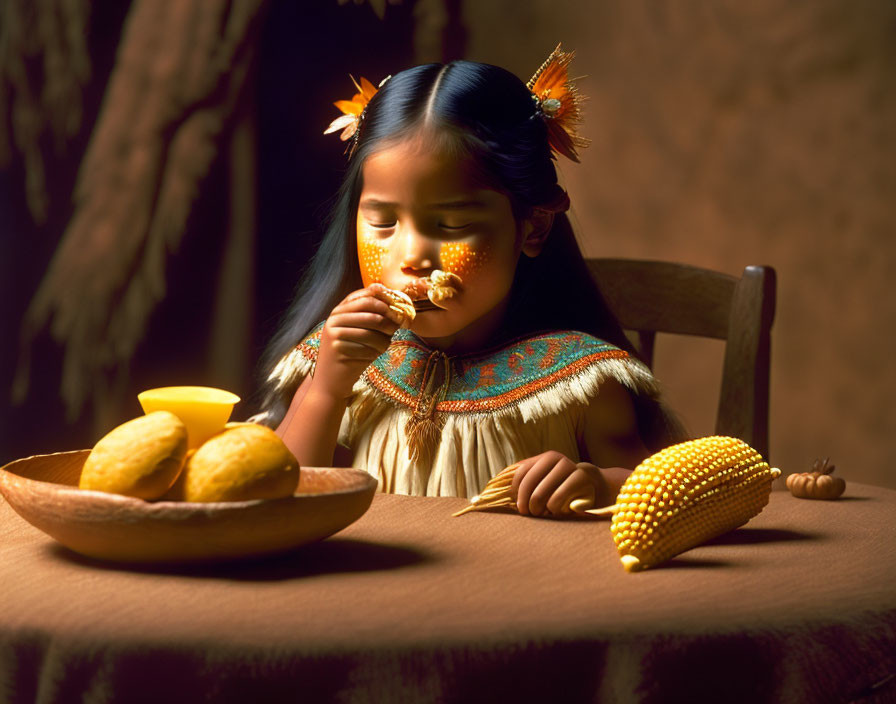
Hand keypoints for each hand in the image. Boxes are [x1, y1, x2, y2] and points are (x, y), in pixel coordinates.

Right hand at [312, 284, 403, 399]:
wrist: (330, 381)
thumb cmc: (350, 354)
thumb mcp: (357, 332)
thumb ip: (371, 317)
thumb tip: (397, 307)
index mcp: (339, 311)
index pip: (364, 297)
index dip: (384, 301)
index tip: (397, 309)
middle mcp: (334, 319)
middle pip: (370, 312)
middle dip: (388, 320)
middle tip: (396, 328)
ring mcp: (334, 333)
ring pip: (371, 332)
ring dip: (383, 340)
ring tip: (384, 346)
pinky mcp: (338, 349)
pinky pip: (366, 348)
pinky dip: (375, 352)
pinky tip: (374, 355)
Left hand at [510, 451, 613, 517]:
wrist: (593, 486)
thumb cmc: (562, 488)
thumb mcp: (545, 481)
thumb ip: (528, 483)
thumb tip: (496, 490)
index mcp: (544, 457)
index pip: (521, 472)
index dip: (516, 490)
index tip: (518, 504)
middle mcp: (555, 458)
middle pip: (529, 482)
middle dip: (525, 500)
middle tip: (527, 513)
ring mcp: (568, 465)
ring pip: (541, 490)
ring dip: (537, 506)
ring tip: (539, 513)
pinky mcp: (580, 477)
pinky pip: (558, 496)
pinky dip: (552, 507)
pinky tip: (553, 511)